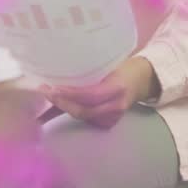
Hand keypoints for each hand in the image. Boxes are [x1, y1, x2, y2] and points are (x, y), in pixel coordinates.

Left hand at [42, 57, 156, 128]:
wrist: (143, 80)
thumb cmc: (123, 67)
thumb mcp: (109, 64)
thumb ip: (89, 70)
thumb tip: (62, 71)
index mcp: (117, 87)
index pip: (91, 95)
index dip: (70, 94)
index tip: (52, 87)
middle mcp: (116, 105)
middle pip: (84, 110)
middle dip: (62, 102)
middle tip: (45, 91)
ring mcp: (114, 117)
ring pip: (83, 116)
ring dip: (64, 107)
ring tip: (48, 96)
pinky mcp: (110, 123)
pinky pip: (86, 119)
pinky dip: (71, 112)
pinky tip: (59, 104)